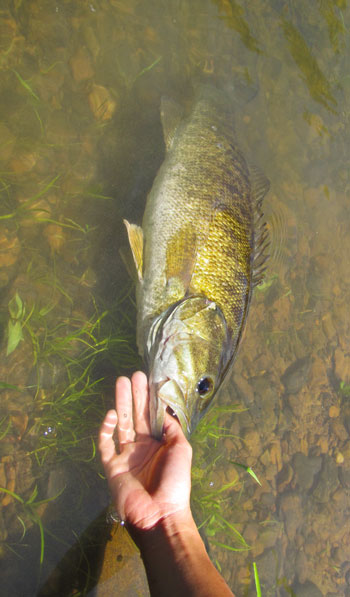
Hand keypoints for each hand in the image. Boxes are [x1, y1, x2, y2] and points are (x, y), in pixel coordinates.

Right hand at [99, 371, 191, 529]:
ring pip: (121, 424)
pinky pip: (106, 444)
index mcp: (159, 444)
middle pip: (135, 416)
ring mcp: (126, 456)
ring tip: (121, 382)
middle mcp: (141, 447)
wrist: (160, 514)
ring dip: (121, 403)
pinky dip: (106, 429)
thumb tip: (163, 410)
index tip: (149, 381)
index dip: (149, 399)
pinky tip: (112, 414)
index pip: (151, 416)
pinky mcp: (112, 466)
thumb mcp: (181, 449)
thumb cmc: (175, 481)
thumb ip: (172, 427)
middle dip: (134, 395)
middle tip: (132, 376)